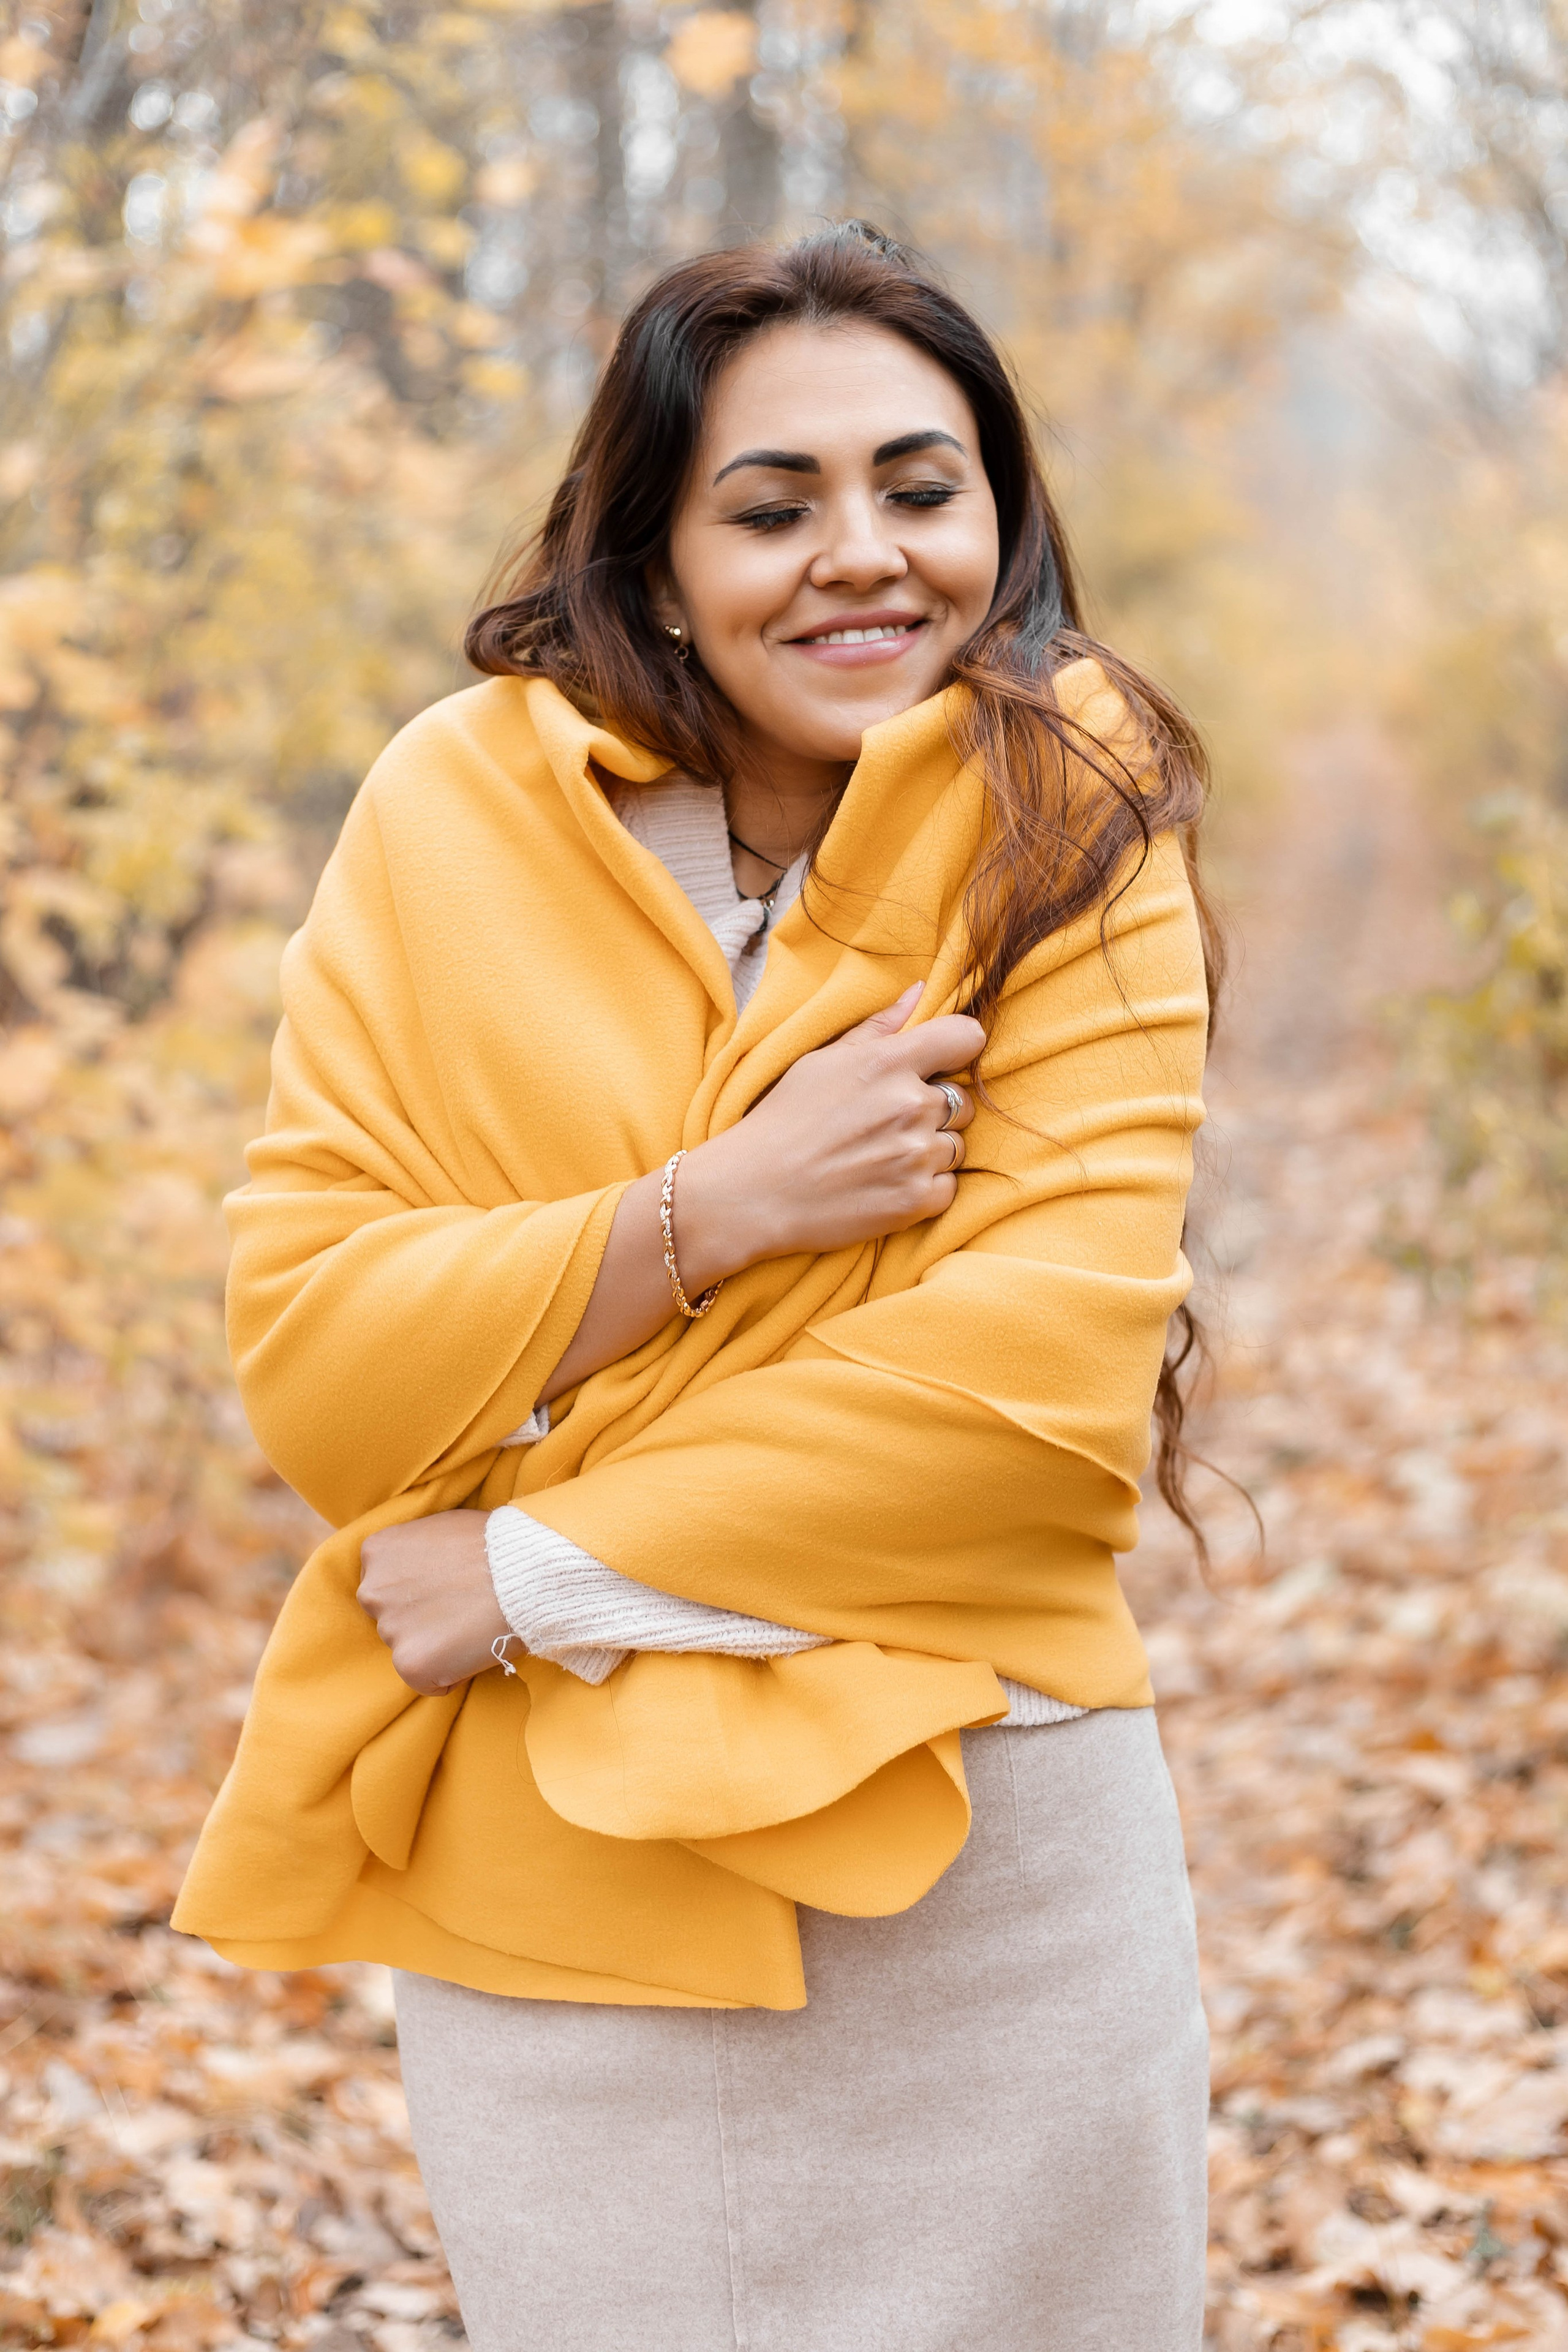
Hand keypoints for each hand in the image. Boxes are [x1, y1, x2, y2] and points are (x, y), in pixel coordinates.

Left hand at [358, 1510, 510, 1695]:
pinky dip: (452, 1675)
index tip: (450, 1587)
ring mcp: (389, 1629)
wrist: (528, 1572)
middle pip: (393, 1618)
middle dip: (423, 1620)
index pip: (387, 1585)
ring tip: (474, 1626)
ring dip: (438, 1646)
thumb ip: (418, 1551)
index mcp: (378, 1552)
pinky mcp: (411, 1664)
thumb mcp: (442, 1529)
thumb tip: (423, 1570)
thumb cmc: (495, 1544)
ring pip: (411, 1650)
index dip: (423, 1591)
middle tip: (463, 1609)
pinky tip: (474, 1649)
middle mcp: (372, 1591)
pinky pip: (429, 1682)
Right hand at [538, 988, 981, 1403]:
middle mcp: (910, 1105)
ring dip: (928, 1151)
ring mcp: (916, 1156)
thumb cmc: (783, 1120)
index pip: (966, 1037)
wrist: (752, 1192)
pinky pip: (948, 1187)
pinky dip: (924, 1188)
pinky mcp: (916, 1200)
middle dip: (934, 1111)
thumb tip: (920, 991)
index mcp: (888, 1062)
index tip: (940, 1064)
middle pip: (962, 1100)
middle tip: (887, 1125)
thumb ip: (878, 1028)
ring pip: (955, 1146)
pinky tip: (885, 1184)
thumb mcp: (822, 1061)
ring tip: (880, 1157)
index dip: (959, 1049)